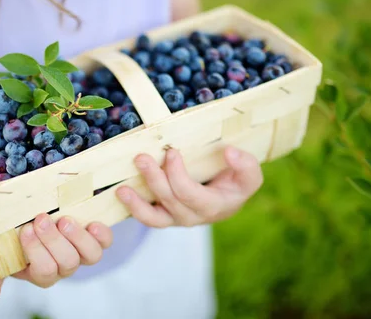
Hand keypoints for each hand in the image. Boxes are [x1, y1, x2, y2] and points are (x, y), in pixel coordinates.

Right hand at [0, 214, 112, 300]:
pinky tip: (91, 222)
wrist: (41, 214)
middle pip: (64, 264)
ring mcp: (81, 254)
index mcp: (38, 270)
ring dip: (76, 238)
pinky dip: (101, 234)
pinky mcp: (96, 240)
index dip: (34, 254)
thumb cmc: (18, 233)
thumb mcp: (1, 250)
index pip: (41, 273)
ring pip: (88, 256)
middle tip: (40, 220)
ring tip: (63, 220)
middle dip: (52, 241)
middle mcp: (62, 266)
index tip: (24, 230)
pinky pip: (105, 242)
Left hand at [116, 146, 262, 227]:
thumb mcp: (249, 175)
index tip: (171, 151)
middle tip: (141, 158)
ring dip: (136, 204)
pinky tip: (121, 194)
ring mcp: (176, 219)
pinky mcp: (164, 216)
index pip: (190, 194)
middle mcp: (193, 217)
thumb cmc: (236, 183)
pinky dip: (133, 208)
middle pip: (169, 201)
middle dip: (154, 179)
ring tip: (121, 190)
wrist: (228, 198)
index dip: (178, 175)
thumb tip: (229, 152)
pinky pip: (147, 217)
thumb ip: (245, 165)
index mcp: (213, 207)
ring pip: (154, 218)